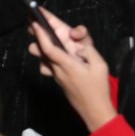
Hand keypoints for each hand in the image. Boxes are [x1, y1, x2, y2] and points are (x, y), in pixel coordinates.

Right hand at [27, 7, 91, 74]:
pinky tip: (52, 68)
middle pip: (37, 32)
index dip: (41, 14)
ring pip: (36, 48)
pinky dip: (45, 66)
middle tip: (34, 28)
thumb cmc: (87, 52)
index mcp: (60, 31)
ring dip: (37, 48)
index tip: (34, 9)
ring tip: (42, 50)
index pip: (49, 19)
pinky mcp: (49, 66)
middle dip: (34, 29)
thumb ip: (81, 33)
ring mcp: (49, 53)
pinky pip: (43, 66)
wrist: (87, 71)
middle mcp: (52, 40)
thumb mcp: (87, 40)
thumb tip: (72, 33)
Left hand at [28, 9, 116, 132]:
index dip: (41, 35)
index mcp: (67, 65)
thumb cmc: (98, 89)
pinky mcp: (58, 80)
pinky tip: (55, 54)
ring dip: (41, 48)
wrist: (95, 112)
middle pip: (40, 52)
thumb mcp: (100, 65)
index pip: (48, 48)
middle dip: (36, 38)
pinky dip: (48, 58)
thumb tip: (78, 44)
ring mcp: (56, 76)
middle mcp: (58, 69)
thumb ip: (88, 50)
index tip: (35, 23)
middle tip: (34, 25)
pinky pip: (48, 67)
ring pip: (42, 60)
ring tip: (43, 36)